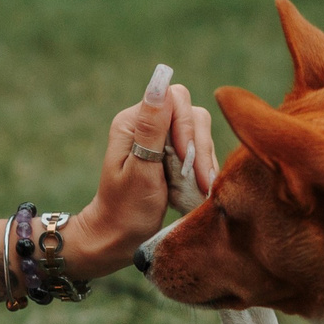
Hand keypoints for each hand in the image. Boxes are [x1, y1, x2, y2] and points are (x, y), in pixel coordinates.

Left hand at [63, 64, 218, 278]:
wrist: (119, 239)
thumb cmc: (126, 210)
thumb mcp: (141, 170)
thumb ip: (152, 128)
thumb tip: (160, 84)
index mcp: (132, 122)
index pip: (174, 100)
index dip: (187, 128)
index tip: (186, 161)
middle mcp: (146, 124)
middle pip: (191, 114)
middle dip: (199, 147)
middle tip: (201, 181)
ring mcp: (159, 139)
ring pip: (199, 132)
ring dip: (204, 160)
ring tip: (201, 188)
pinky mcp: (171, 154)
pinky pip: (198, 149)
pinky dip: (203, 167)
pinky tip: (200, 187)